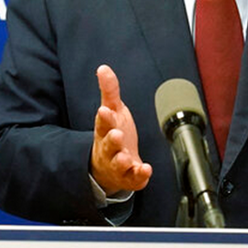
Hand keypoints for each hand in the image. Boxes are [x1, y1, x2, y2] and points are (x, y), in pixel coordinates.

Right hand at [91, 64, 152, 194]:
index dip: (104, 117)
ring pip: (118, 164)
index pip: (102, 123)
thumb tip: (103, 68)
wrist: (109, 168)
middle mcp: (109, 149)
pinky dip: (139, 175)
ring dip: (122, 160)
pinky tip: (145, 169)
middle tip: (117, 134)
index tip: (105, 111)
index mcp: (105, 131)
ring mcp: (119, 165)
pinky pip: (134, 178)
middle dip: (112, 140)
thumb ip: (109, 91)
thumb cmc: (112, 135)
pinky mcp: (130, 177)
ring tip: (126, 157)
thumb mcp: (112, 111)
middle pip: (109, 144)